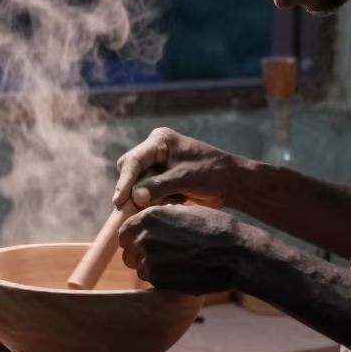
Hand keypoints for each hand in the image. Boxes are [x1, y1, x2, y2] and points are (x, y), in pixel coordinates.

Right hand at [114, 127, 250, 210]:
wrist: (232, 183)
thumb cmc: (212, 172)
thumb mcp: (185, 178)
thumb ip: (159, 186)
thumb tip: (134, 197)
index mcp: (159, 141)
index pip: (134, 161)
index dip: (124, 182)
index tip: (118, 201)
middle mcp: (154, 151)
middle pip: (130, 172)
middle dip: (133, 191)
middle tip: (134, 210)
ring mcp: (157, 166)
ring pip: (137, 186)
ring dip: (146, 198)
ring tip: (169, 202)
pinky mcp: (161, 181)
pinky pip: (147, 194)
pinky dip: (155, 202)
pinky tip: (173, 203)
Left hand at [119, 204, 248, 295]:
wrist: (233, 254)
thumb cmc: (215, 228)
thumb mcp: (187, 211)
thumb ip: (164, 214)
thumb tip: (156, 215)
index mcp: (150, 217)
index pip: (125, 229)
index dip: (132, 234)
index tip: (140, 238)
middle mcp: (145, 238)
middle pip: (127, 249)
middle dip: (137, 251)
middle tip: (154, 252)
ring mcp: (151, 261)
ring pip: (138, 267)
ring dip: (149, 265)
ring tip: (169, 262)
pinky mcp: (160, 281)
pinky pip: (151, 280)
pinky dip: (159, 277)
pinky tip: (176, 272)